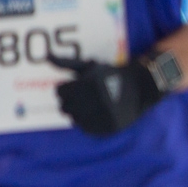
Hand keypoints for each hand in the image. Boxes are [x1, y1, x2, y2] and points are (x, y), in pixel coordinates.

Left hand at [48, 55, 162, 136]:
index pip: (60, 92)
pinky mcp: (108, 126)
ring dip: (79, 113)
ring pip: (74, 120)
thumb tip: (46, 57)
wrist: (141, 87)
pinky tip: (97, 114)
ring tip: (90, 106)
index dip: (66, 89)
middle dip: (70, 102)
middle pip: (64, 108)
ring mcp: (101, 115)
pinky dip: (89, 123)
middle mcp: (93, 101)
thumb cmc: (111, 75)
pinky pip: (87, 129)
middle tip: (83, 98)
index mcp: (86, 84)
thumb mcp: (90, 66)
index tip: (76, 87)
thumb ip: (67, 63)